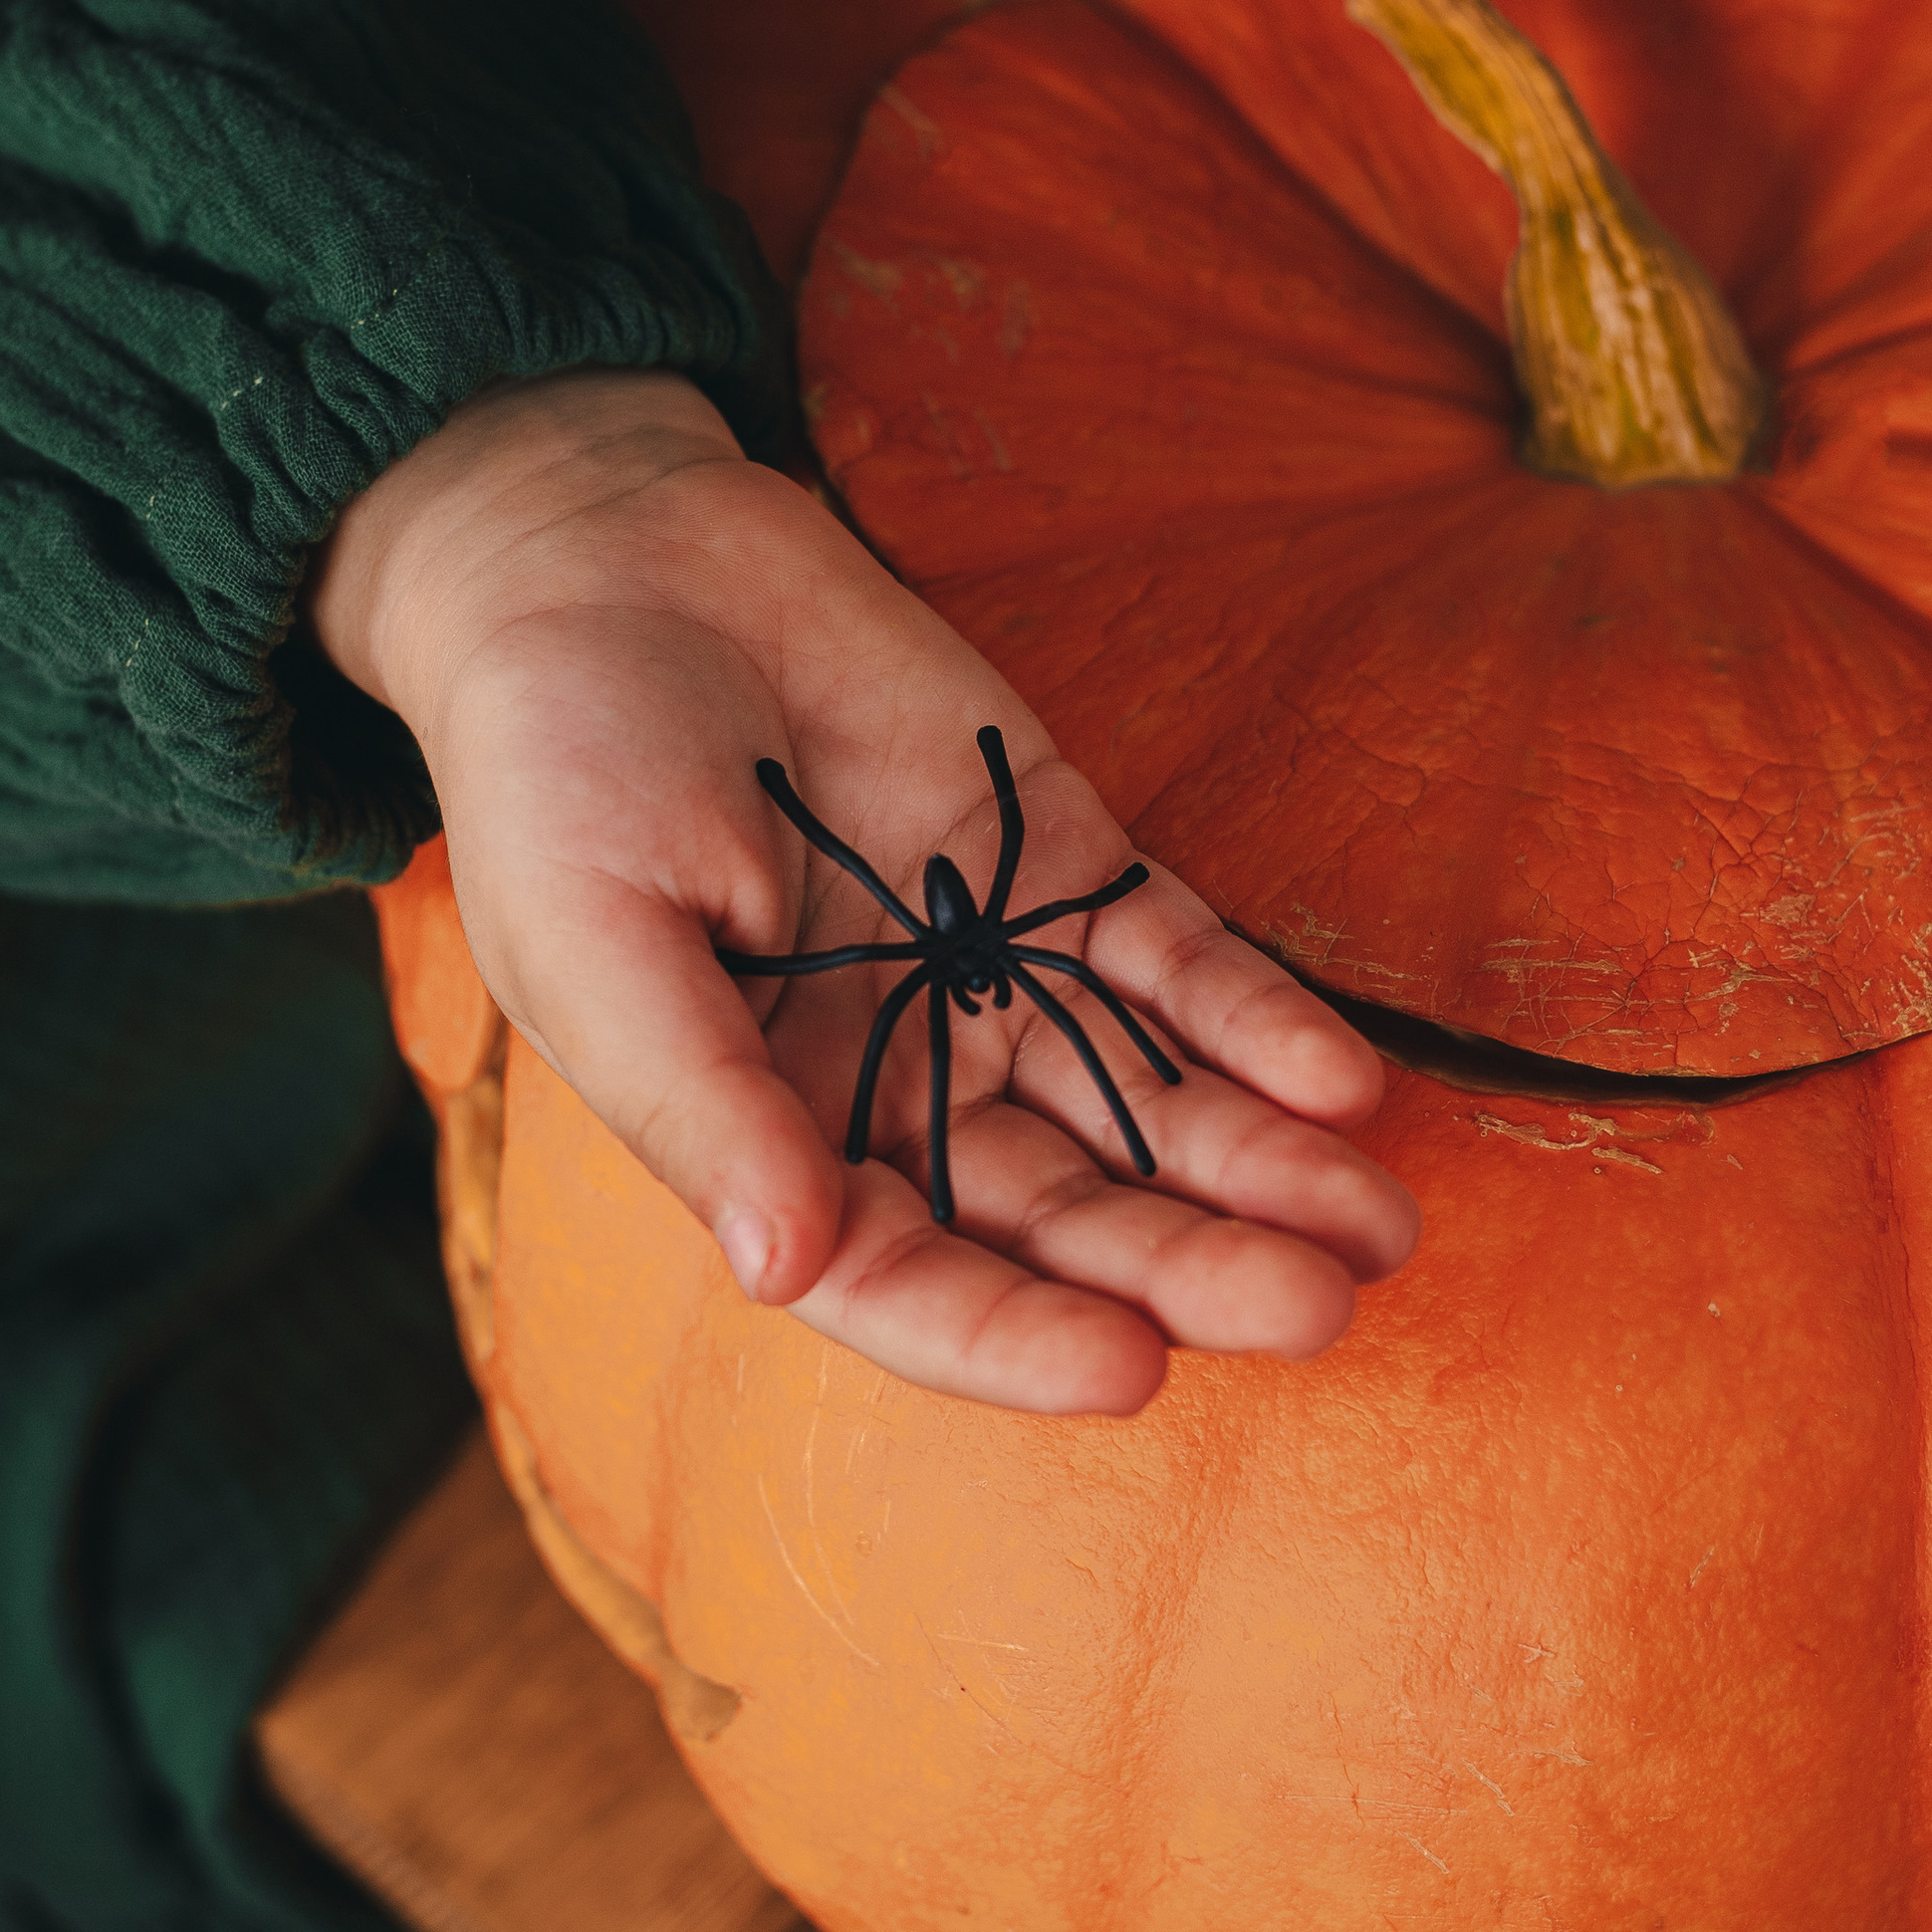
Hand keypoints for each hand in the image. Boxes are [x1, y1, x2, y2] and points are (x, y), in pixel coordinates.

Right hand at [312, 370, 1417, 1412]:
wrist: (607, 561)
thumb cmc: (553, 768)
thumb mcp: (592, 939)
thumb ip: (697, 1101)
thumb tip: (785, 1268)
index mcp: (767, 1138)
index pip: (907, 1278)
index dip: (1015, 1336)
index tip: (1131, 1370)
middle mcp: (899, 1083)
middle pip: (1063, 1209)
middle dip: (1187, 1264)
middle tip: (1315, 1308)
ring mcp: (993, 977)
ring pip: (1145, 1100)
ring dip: (1258, 1164)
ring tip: (1379, 1226)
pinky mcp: (1062, 863)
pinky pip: (1175, 958)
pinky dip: (1260, 1017)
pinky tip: (1348, 1076)